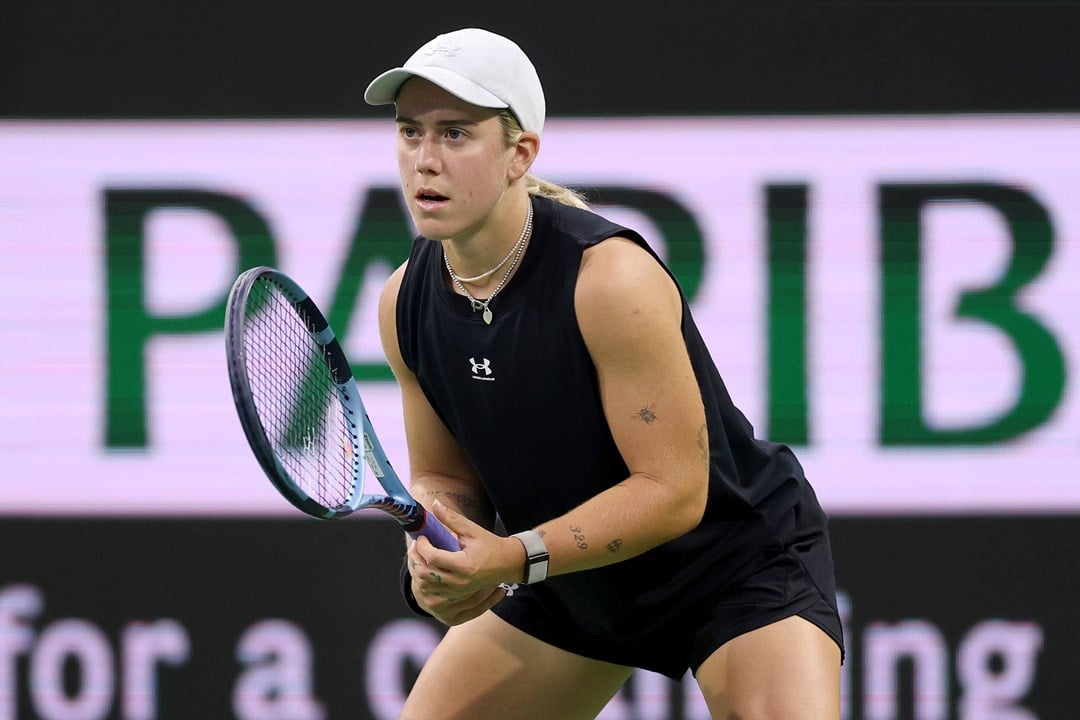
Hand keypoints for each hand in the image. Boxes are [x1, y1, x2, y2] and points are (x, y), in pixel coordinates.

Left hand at [407, 500, 523, 624]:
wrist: (507, 564)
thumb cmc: (491, 545)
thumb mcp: (473, 530)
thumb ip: (452, 519)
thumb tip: (435, 505)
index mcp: (464, 565)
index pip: (433, 558)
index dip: (422, 546)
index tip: (422, 537)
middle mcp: (459, 581)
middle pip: (424, 574)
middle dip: (415, 558)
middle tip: (417, 545)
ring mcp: (457, 590)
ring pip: (426, 585)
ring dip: (418, 570)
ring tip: (421, 555)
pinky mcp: (457, 594)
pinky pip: (433, 591)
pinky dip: (426, 580)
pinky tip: (428, 567)